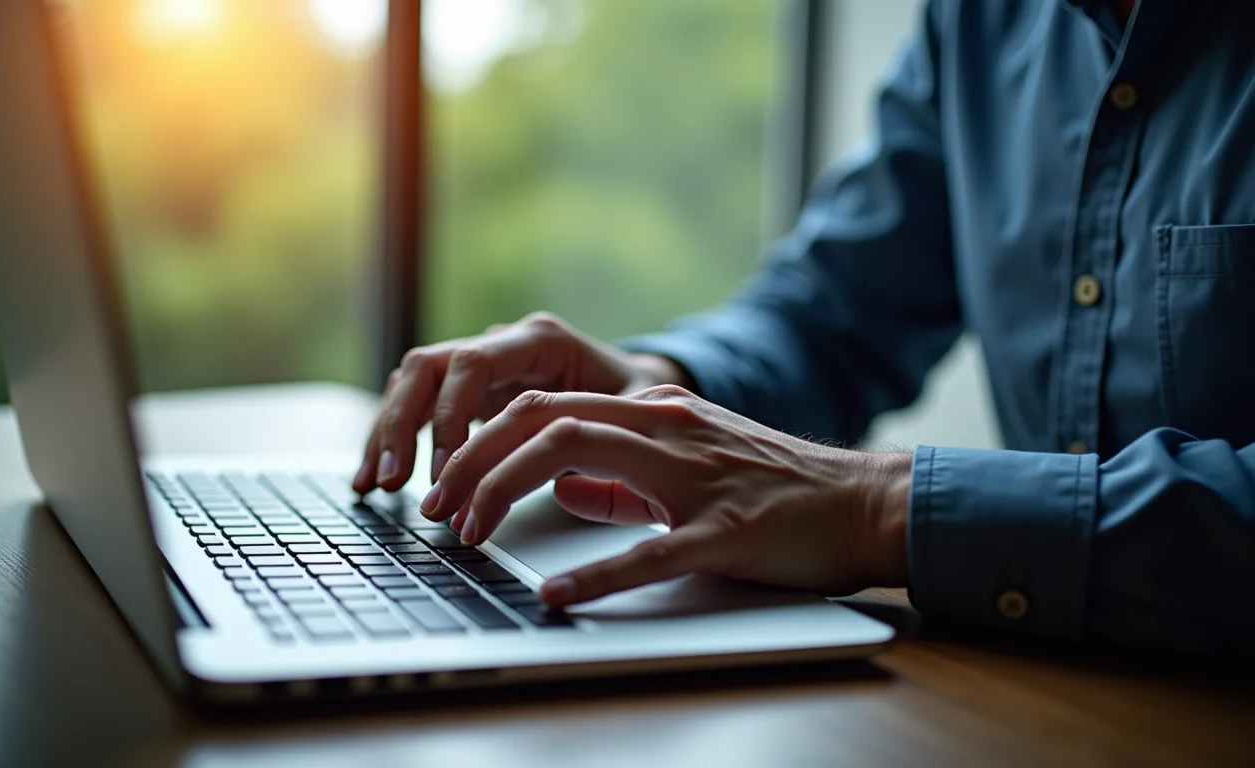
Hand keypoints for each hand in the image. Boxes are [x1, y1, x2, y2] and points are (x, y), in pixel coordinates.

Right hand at [353, 312, 691, 494]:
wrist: (643, 390)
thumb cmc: (641, 402)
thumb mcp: (635, 414)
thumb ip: (600, 435)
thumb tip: (557, 481)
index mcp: (540, 339)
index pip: (472, 364)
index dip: (450, 417)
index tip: (446, 470)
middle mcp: (502, 344)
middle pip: (428, 367)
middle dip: (402, 423)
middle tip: (392, 480)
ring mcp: (481, 366)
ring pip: (412, 385)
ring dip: (386, 432)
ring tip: (371, 485)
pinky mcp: (469, 393)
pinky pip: (418, 408)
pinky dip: (394, 441)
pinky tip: (374, 480)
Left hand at [418, 385, 911, 606]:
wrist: (861, 501)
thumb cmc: (773, 487)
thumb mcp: (688, 461)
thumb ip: (623, 470)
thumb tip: (563, 484)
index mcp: (653, 414)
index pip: (545, 407)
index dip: (483, 442)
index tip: (446, 485)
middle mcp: (665, 430)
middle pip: (545, 420)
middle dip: (475, 462)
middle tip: (437, 512)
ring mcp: (695, 477)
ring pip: (579, 458)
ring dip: (508, 493)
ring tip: (470, 536)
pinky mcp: (725, 531)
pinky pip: (649, 551)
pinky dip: (594, 574)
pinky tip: (555, 596)